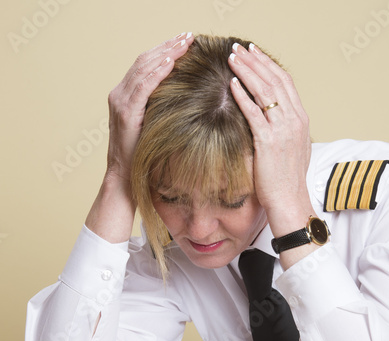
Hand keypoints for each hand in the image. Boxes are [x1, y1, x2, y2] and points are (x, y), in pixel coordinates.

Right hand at [106, 32, 193, 182]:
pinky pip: (142, 86)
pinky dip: (156, 72)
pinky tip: (171, 61)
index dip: (165, 50)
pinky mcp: (125, 112)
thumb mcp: (153, 126)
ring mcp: (120, 102)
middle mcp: (119, 94)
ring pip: (143, 68)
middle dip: (168, 46)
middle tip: (189, 36)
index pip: (146, 65)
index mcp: (125, 95)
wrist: (125, 177)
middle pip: (145, 60)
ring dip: (166, 53)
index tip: (185, 42)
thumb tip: (187, 96)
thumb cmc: (143, 155)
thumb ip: (161, 108)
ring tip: (185, 42)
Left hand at [228, 43, 314, 237]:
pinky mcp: (269, 142)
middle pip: (275, 80)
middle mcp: (294, 120)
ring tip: (232, 58)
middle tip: (238, 48)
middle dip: (255, 61)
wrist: (290, 200)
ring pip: (265, 91)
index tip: (254, 53)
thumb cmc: (287, 178)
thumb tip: (275, 118)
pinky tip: (232, 84)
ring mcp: (283, 130)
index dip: (268, 64)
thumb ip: (286, 129)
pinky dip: (242, 96)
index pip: (285, 82)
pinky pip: (254, 112)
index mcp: (301, 119)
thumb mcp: (293, 148)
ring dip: (247, 71)